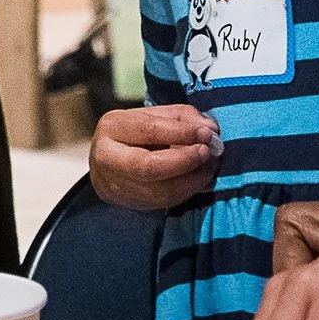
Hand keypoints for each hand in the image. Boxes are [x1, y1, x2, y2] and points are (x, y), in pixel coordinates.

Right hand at [89, 105, 219, 210]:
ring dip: (192, 180)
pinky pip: (165, 202)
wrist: (110, 162)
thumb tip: (210, 129)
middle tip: (208, 152)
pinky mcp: (130, 204)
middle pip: (148, 167)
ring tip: (209, 166)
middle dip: (185, 161)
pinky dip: (187, 191)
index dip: (182, 133)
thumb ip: (183, 118)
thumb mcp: (155, 115)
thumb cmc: (136, 133)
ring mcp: (117, 186)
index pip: (149, 130)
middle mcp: (108, 159)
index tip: (208, 133)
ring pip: (160, 191)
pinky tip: (199, 179)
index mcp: (112, 127)